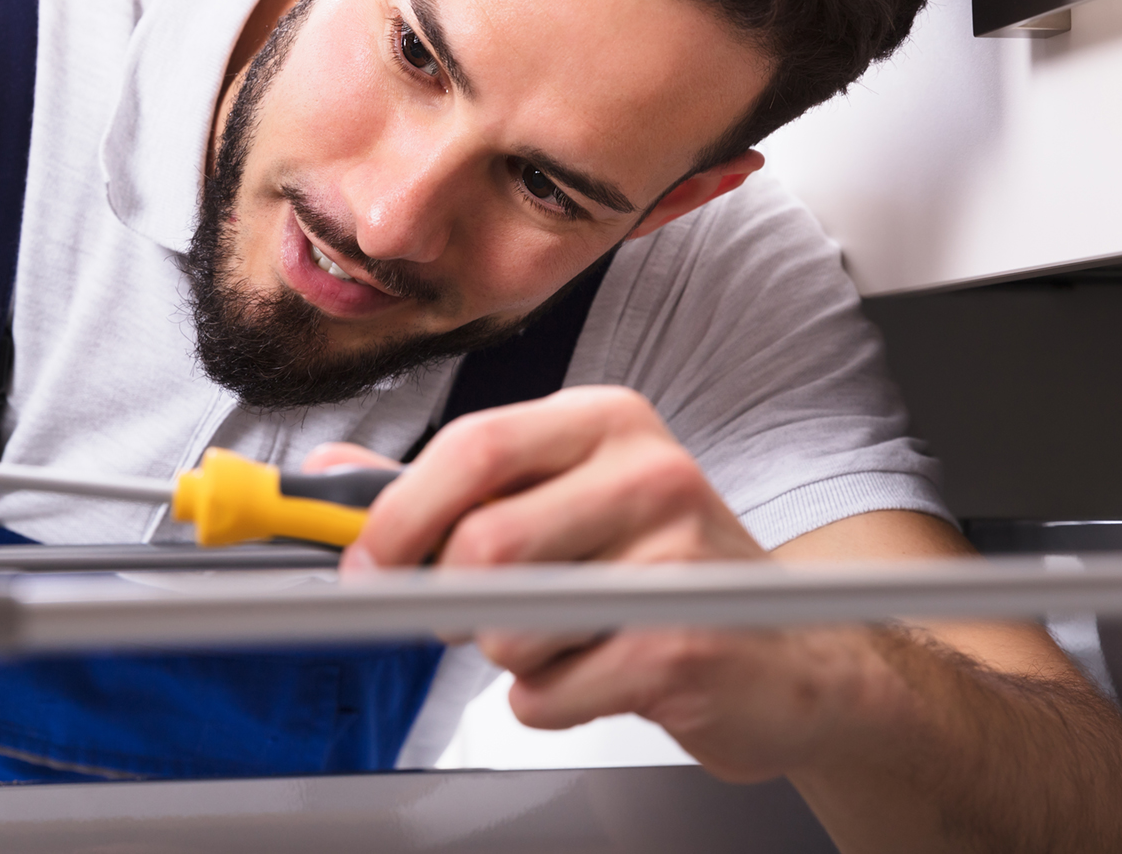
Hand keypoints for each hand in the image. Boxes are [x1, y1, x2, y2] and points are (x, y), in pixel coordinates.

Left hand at [312, 385, 859, 781]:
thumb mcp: (559, 504)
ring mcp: (678, 558)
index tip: (364, 562)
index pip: (473, 446)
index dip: (399, 513)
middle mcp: (650, 471)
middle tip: (462, 615)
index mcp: (605, 421)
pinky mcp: (689, 645)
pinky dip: (549, 701)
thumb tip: (330, 475)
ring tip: (568, 637)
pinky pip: (551, 692)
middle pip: (483, 542)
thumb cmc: (657, 573)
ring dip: (509, 655)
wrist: (790, 655)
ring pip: (509, 625)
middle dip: (446, 598)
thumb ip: (445, 489)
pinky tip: (600, 675)